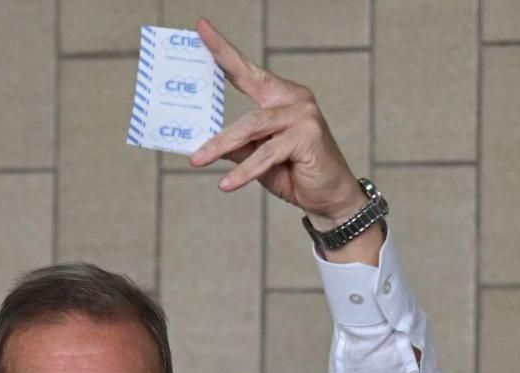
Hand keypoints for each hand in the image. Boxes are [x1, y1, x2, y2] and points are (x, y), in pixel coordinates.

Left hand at [189, 19, 364, 224]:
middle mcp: (294, 98)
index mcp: (281, 95)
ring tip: (197, 160)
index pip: (247, 70)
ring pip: (252, 125)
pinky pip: (267, 153)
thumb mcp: (256, 157)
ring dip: (221, 144)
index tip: (201, 28)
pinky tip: (227, 183)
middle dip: (214, 96)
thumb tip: (201, 143)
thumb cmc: (294, 172)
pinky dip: (245, 171)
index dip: (223, 50)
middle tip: (189, 92)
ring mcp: (303, 115)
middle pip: (248, 89)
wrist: (330, 197)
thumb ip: (236, 145)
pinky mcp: (308, 137)